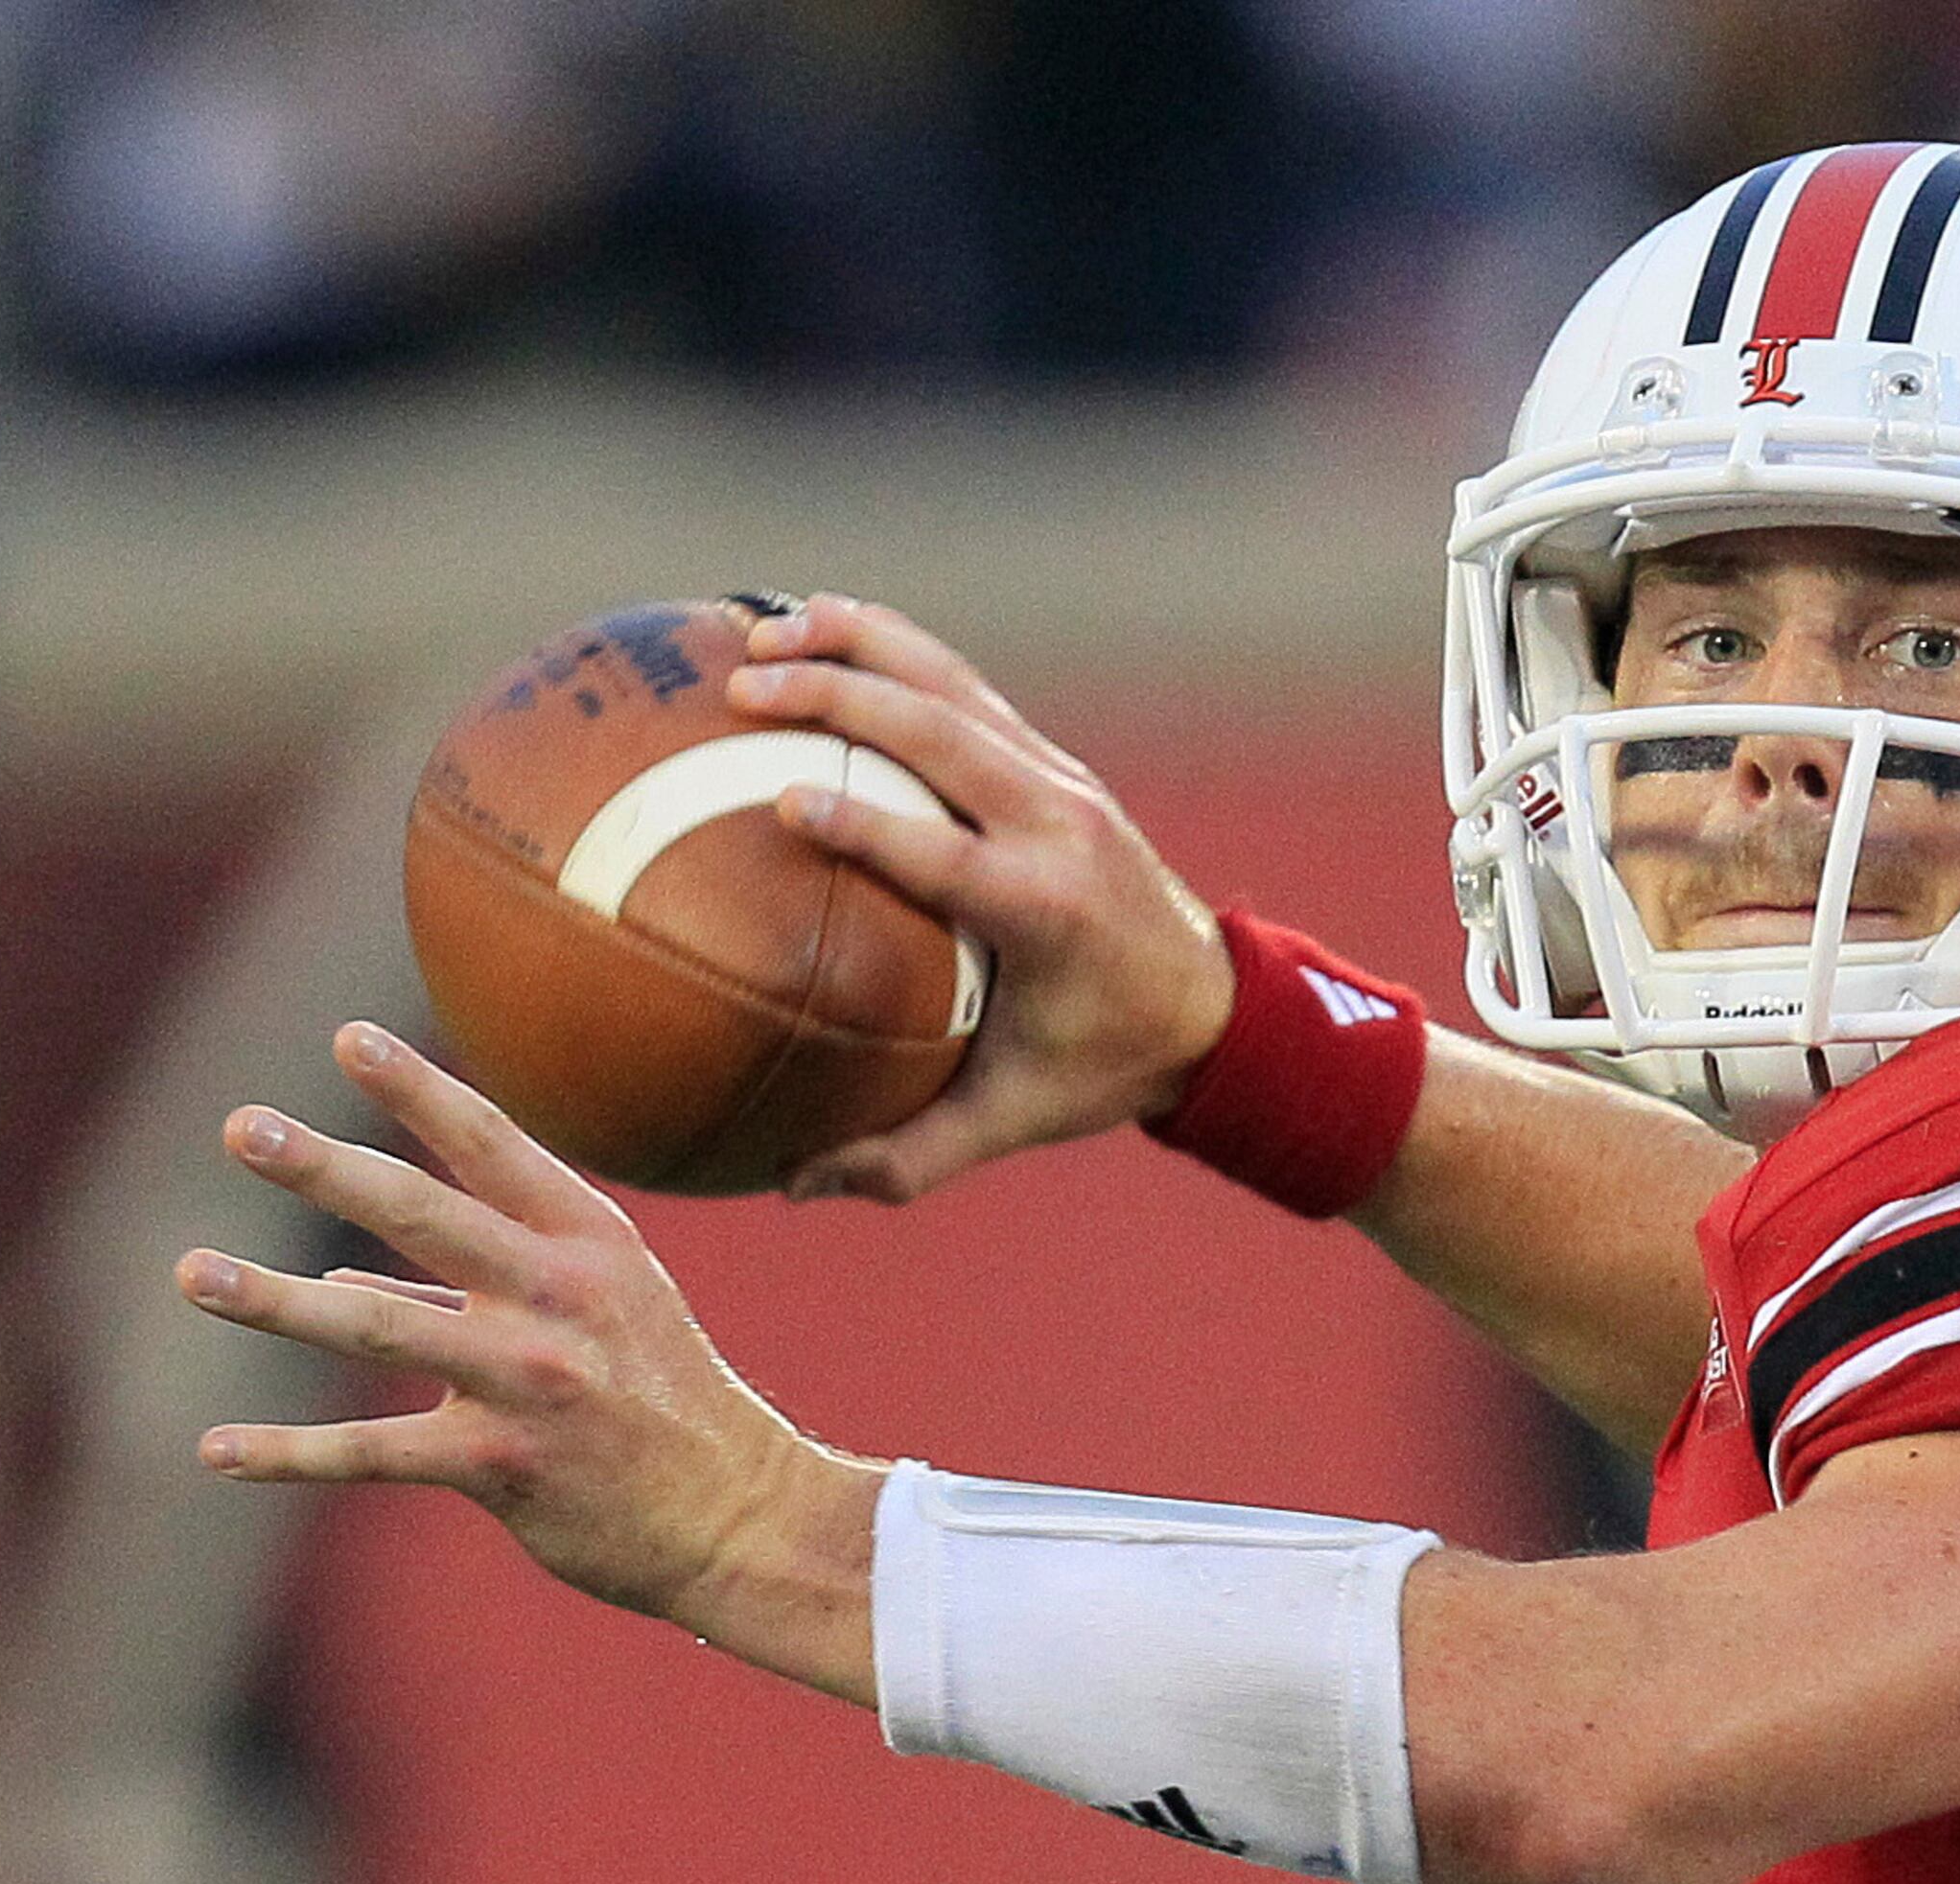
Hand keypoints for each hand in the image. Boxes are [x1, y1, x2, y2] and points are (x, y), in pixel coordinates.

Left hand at [183, 1022, 880, 1701]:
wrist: (740, 1515)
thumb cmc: (661, 1400)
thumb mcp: (606, 1306)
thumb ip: (477, 1278)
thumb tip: (341, 1267)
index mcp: (591, 1241)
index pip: (494, 1144)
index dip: (419, 1089)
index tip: (349, 1038)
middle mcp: (560, 1296)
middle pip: (424, 1212)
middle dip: (326, 1166)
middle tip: (241, 1127)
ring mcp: (530, 1379)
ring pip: (380, 1325)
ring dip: (277, 1300)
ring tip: (193, 1273)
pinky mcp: (502, 1467)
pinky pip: (374, 1453)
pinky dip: (289, 1452)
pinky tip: (216, 1449)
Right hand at [727, 595, 1235, 1202]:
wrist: (1217, 1006)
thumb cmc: (1104, 1066)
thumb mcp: (1016, 1119)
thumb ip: (909, 1156)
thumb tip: (794, 1186)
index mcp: (1045, 909)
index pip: (945, 854)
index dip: (867, 825)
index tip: (783, 804)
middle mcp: (1057, 824)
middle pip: (943, 733)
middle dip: (841, 697)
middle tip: (742, 683)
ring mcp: (1059, 780)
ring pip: (953, 686)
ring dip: (861, 646)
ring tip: (765, 621)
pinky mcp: (1051, 763)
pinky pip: (964, 689)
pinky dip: (894, 651)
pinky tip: (819, 628)